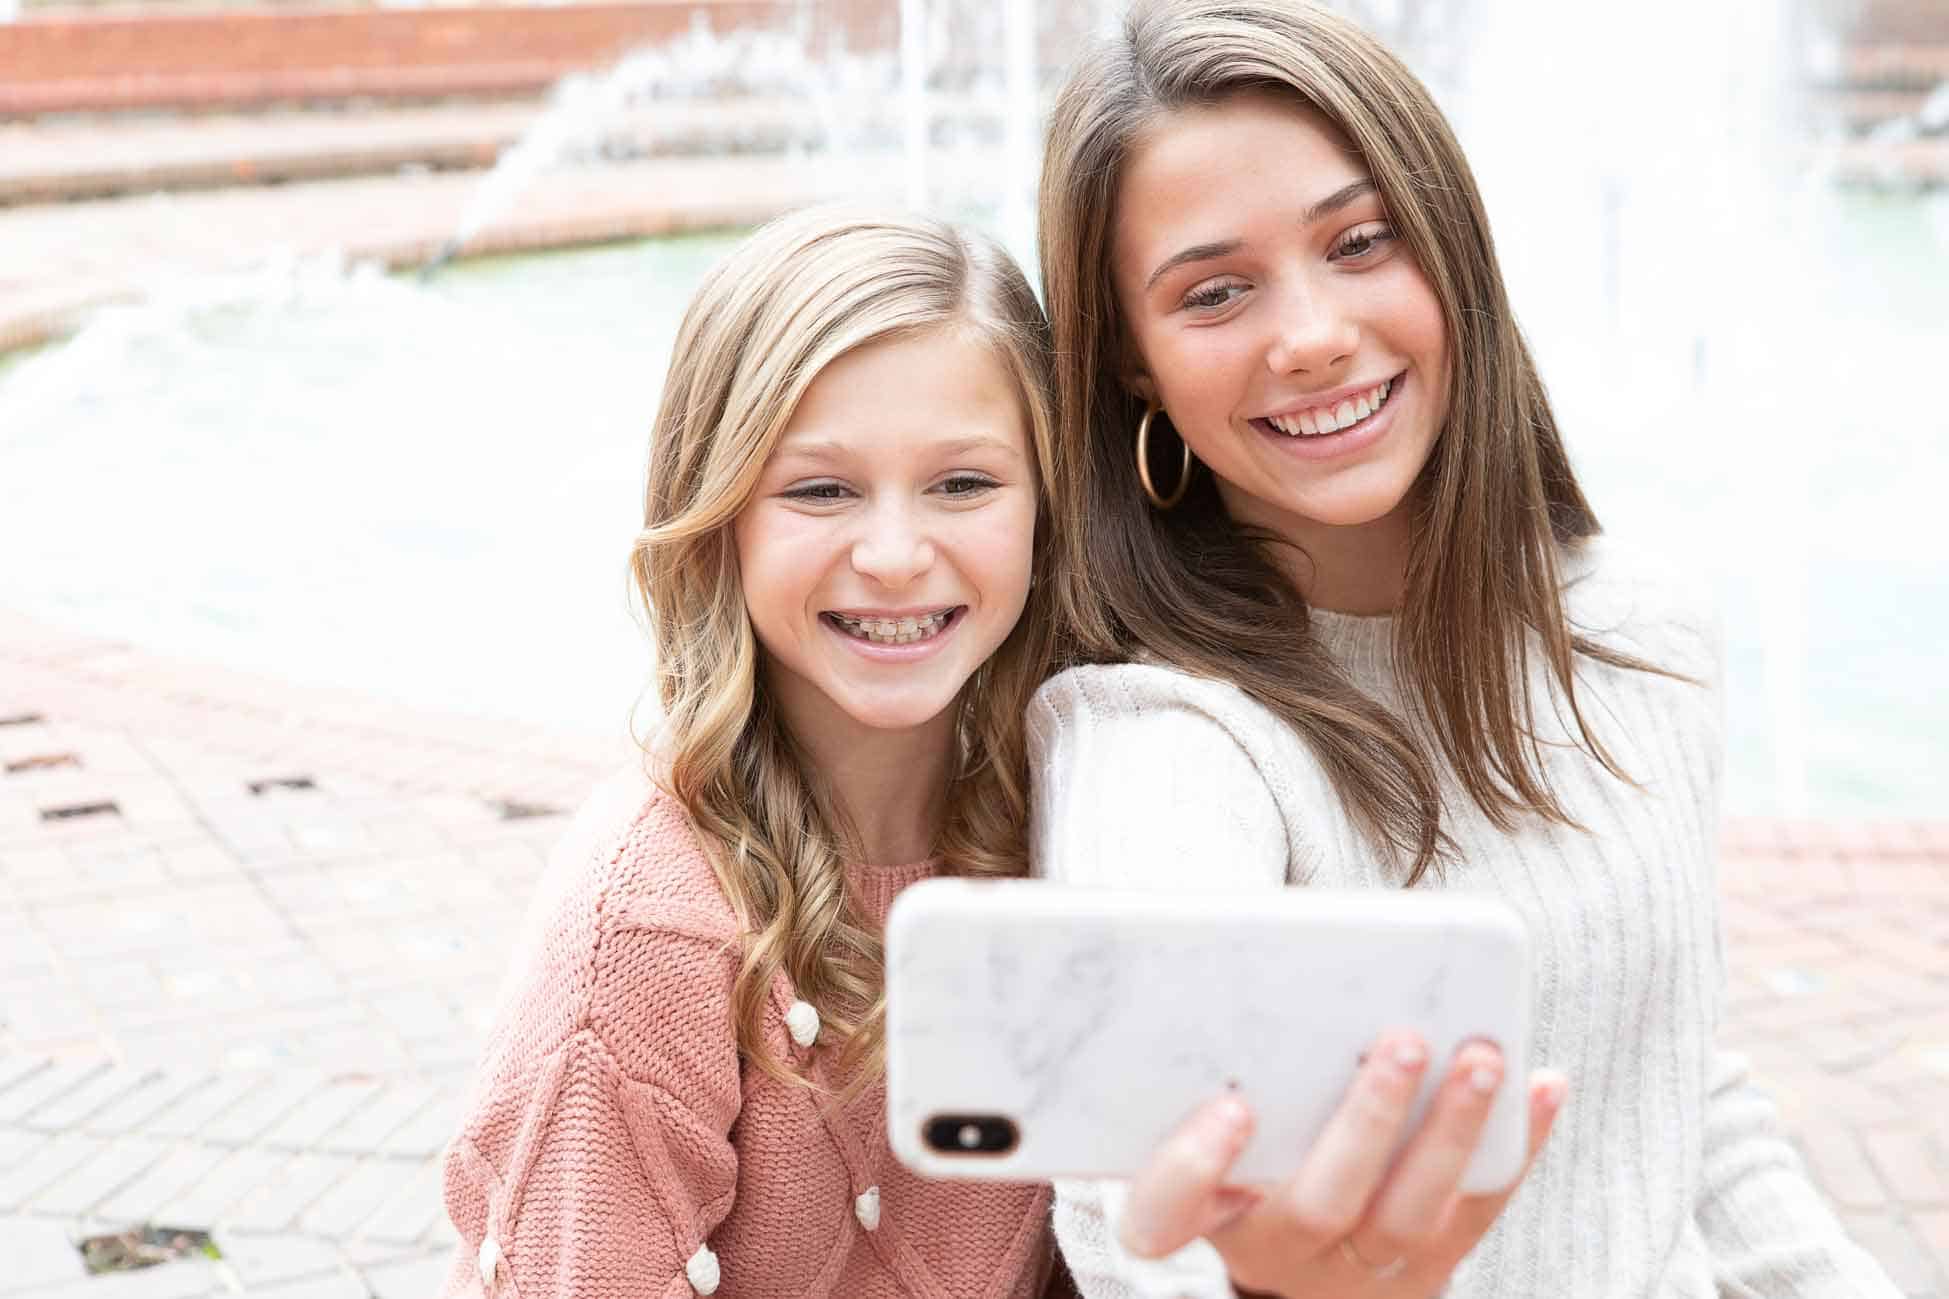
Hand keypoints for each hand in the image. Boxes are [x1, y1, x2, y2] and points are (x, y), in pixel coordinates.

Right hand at [1115, 1030, 1566, 1298]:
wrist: (1306, 1277)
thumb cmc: (1248, 1165)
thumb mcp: (1210, 1137)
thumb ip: (1212, 1073)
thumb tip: (1248, 957)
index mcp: (1207, 1212)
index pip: (1167, 1214)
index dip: (1193, 1167)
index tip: (1231, 1107)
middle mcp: (1279, 1249)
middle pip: (1320, 1203)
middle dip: (1367, 1121)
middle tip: (1403, 1041)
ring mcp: (1360, 1268)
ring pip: (1411, 1212)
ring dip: (1452, 1129)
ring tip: (1482, 1054)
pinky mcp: (1431, 1266)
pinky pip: (1480, 1209)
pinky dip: (1518, 1144)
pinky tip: (1542, 1081)